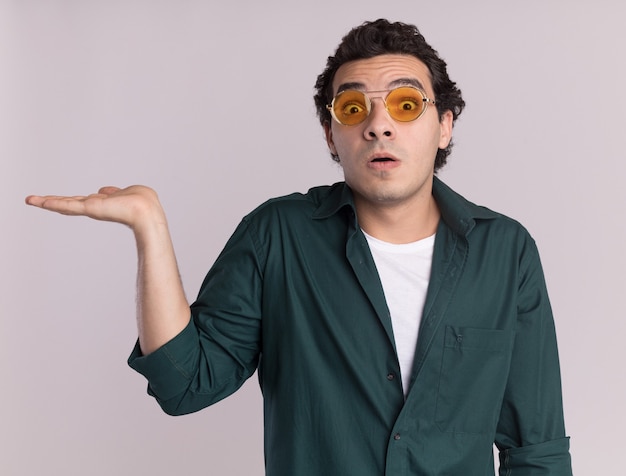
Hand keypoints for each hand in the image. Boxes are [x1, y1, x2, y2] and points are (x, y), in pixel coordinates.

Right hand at [25, 185, 164, 230]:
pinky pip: (68, 206)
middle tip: (32, 200)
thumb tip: (105, 190)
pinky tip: (40, 202)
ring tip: (30, 200)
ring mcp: (91, 209)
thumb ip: (113, 192)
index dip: (69, 200)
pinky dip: (53, 204)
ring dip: (47, 202)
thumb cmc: (143, 202)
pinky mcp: (90, 209)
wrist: (146, 211)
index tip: (53, 200)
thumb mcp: (126, 192)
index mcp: (103, 203)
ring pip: (65, 205)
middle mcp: (95, 207)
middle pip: (69, 203)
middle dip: (51, 201)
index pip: (82, 201)